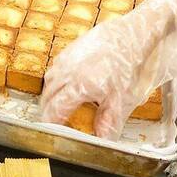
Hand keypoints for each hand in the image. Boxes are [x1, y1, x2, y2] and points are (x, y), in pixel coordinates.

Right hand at [41, 14, 148, 138]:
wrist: (129, 35)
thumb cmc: (127, 66)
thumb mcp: (122, 100)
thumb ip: (109, 123)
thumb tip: (101, 141)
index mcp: (79, 86)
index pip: (55, 109)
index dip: (51, 122)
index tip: (51, 131)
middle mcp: (68, 72)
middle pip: (48, 94)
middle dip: (47, 109)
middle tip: (51, 120)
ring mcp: (67, 58)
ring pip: (49, 79)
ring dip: (49, 93)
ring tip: (56, 103)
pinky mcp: (70, 48)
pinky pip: (56, 66)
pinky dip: (55, 78)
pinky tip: (65, 82)